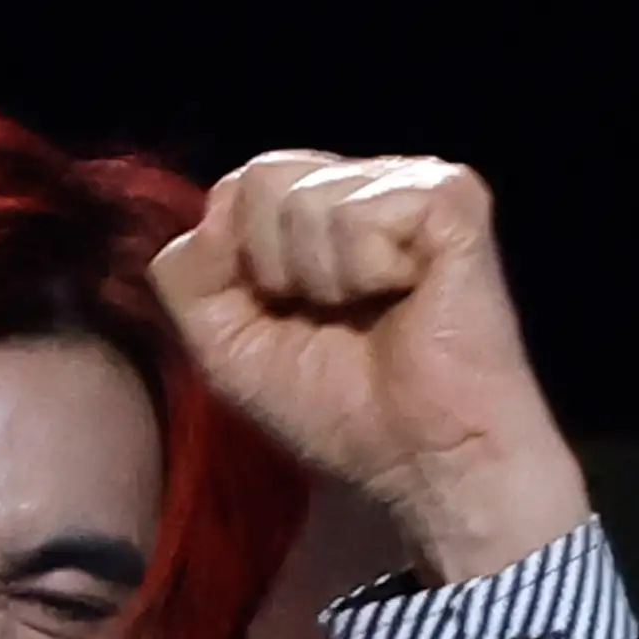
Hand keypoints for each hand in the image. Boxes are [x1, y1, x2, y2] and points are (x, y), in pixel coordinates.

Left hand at [148, 153, 589, 580]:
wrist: (421, 459)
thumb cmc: (335, 407)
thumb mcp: (223, 344)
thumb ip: (188, 272)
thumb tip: (215, 211)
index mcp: (316, 206)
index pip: (234, 190)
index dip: (237, 264)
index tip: (284, 317)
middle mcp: (363, 183)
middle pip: (261, 179)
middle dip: (274, 269)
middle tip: (332, 316)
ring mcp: (410, 182)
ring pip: (305, 199)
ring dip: (324, 281)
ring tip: (373, 312)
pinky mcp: (451, 197)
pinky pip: (358, 215)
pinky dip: (365, 272)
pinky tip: (405, 295)